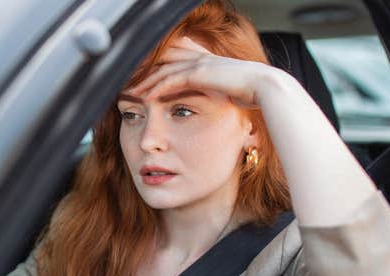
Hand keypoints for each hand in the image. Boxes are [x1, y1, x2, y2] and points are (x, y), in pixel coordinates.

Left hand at [127, 37, 281, 107]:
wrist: (264, 87)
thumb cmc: (250, 93)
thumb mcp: (227, 91)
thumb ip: (214, 93)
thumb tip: (213, 103)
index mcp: (205, 61)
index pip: (173, 60)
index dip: (155, 69)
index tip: (139, 80)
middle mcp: (199, 58)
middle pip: (162, 61)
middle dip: (143, 71)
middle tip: (125, 82)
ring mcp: (199, 63)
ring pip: (163, 69)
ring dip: (144, 81)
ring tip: (129, 91)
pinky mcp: (199, 73)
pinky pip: (171, 79)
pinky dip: (156, 88)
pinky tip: (144, 96)